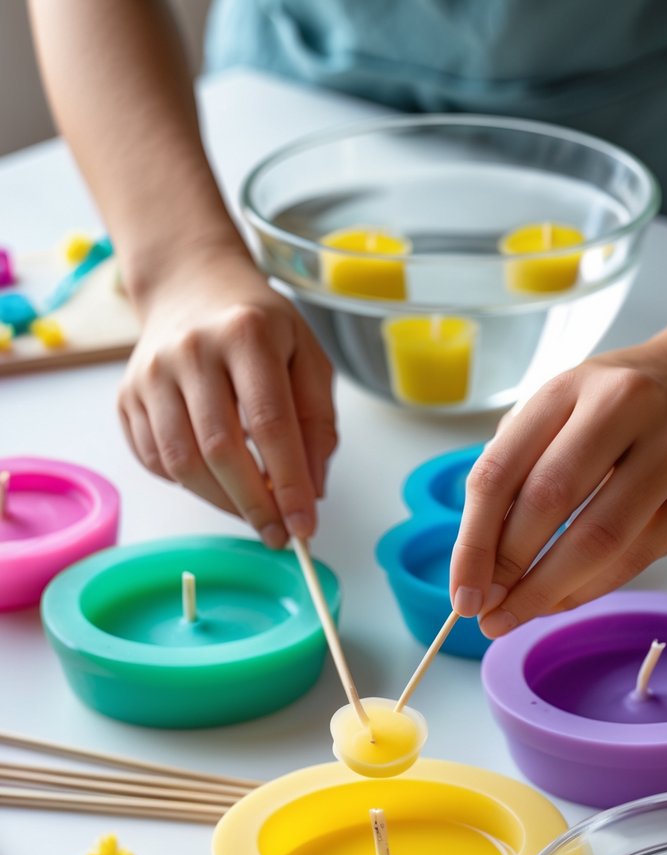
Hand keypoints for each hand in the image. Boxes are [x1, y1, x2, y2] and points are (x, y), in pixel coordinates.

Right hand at [118, 244, 334, 545]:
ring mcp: (151, 374)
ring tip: (253, 513)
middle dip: (255, 505)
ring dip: (223, 503)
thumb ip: (318, 423)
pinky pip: (155, 460)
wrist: (192, 286)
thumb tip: (311, 490)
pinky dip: (191, 484)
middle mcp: (191, 351)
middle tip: (279, 535)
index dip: (289, 484)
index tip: (305, 526)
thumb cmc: (259, 328)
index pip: (271, 424)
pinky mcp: (127, 395)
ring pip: (182, 463)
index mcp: (246, 334)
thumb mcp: (308, 358)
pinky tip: (218, 481)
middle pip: (221, 450)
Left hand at [450, 338, 666, 636]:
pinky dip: (592, 588)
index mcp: (569, 386)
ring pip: (601, 539)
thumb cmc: (612, 412)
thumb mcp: (554, 417)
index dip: (473, 542)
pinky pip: (639, 557)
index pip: (500, 471)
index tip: (461, 594)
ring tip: (519, 616)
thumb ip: (513, 480)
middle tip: (487, 613)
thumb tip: (481, 574)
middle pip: (550, 501)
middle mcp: (627, 405)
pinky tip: (564, 599)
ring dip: (550, 591)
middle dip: (511, 570)